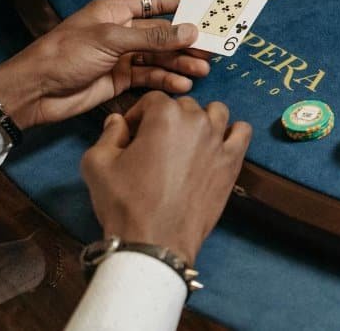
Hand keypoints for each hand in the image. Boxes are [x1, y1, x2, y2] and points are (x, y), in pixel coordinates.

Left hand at [0, 0, 209, 129]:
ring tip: (202, 70)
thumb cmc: (67, 54)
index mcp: (117, 11)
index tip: (209, 11)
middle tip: (213, 50)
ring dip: (181, 63)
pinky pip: (150, 76)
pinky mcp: (121, 79)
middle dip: (187, 42)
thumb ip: (153, 37)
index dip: (182, 6)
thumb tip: (192, 31)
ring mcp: (123, 56)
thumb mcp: (111, 40)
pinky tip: (182, 85)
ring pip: (160, 57)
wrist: (36, 91)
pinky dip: (167, 80)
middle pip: (163, 34)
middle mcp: (123, 31)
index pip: (156, 4)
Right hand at [80, 92, 250, 263]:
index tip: (132, 135)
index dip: (139, 115)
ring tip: (186, 142)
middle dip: (168, 119)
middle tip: (155, 145)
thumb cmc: (124, 203)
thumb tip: (118, 121)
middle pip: (184, 106)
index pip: (153, 100)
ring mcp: (219, 141)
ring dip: (201, 120)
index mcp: (165, 116)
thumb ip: (108, 134)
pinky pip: (242, 132)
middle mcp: (197, 121)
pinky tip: (216, 146)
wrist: (155, 241)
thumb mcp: (97, 164)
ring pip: (215, 112)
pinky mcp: (233, 162)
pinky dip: (232, 133)